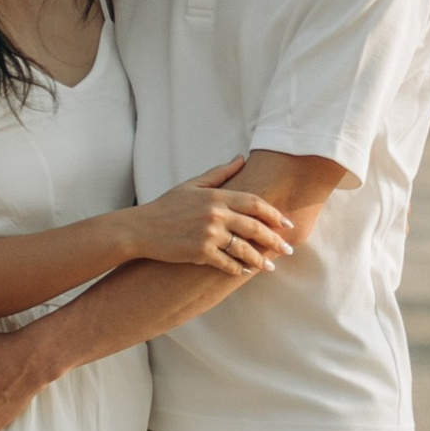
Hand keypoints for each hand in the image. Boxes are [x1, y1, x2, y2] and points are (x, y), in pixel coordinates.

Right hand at [128, 160, 296, 277]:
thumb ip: (219, 173)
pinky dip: (238, 269)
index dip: (274, 213)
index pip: (254, 203)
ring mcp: (208, 234)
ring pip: (244, 248)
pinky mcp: (200, 252)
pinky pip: (227, 263)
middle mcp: (215, 213)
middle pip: (254, 226)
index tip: (287, 223)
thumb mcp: (192, 185)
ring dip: (260, 259)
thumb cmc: (166, 206)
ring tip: (271, 266)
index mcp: (216, 195)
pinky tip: (246, 272)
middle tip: (287, 248)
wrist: (141, 229)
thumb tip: (241, 158)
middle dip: (274, 239)